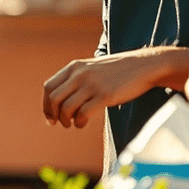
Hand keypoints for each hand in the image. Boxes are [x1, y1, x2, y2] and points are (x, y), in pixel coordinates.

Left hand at [42, 51, 162, 128]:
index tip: (50, 117)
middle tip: (59, 123)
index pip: (49, 87)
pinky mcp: (105, 96)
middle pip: (53, 99)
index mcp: (74, 66)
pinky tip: (82, 123)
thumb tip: (60, 100)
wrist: (142, 66)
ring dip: (66, 121)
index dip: (46, 105)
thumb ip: (76, 78)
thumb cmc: (117, 70)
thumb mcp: (92, 67)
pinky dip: (79, 123)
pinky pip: (83, 114)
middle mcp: (80, 74)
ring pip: (66, 108)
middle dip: (52, 115)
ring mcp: (92, 85)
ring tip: (73, 123)